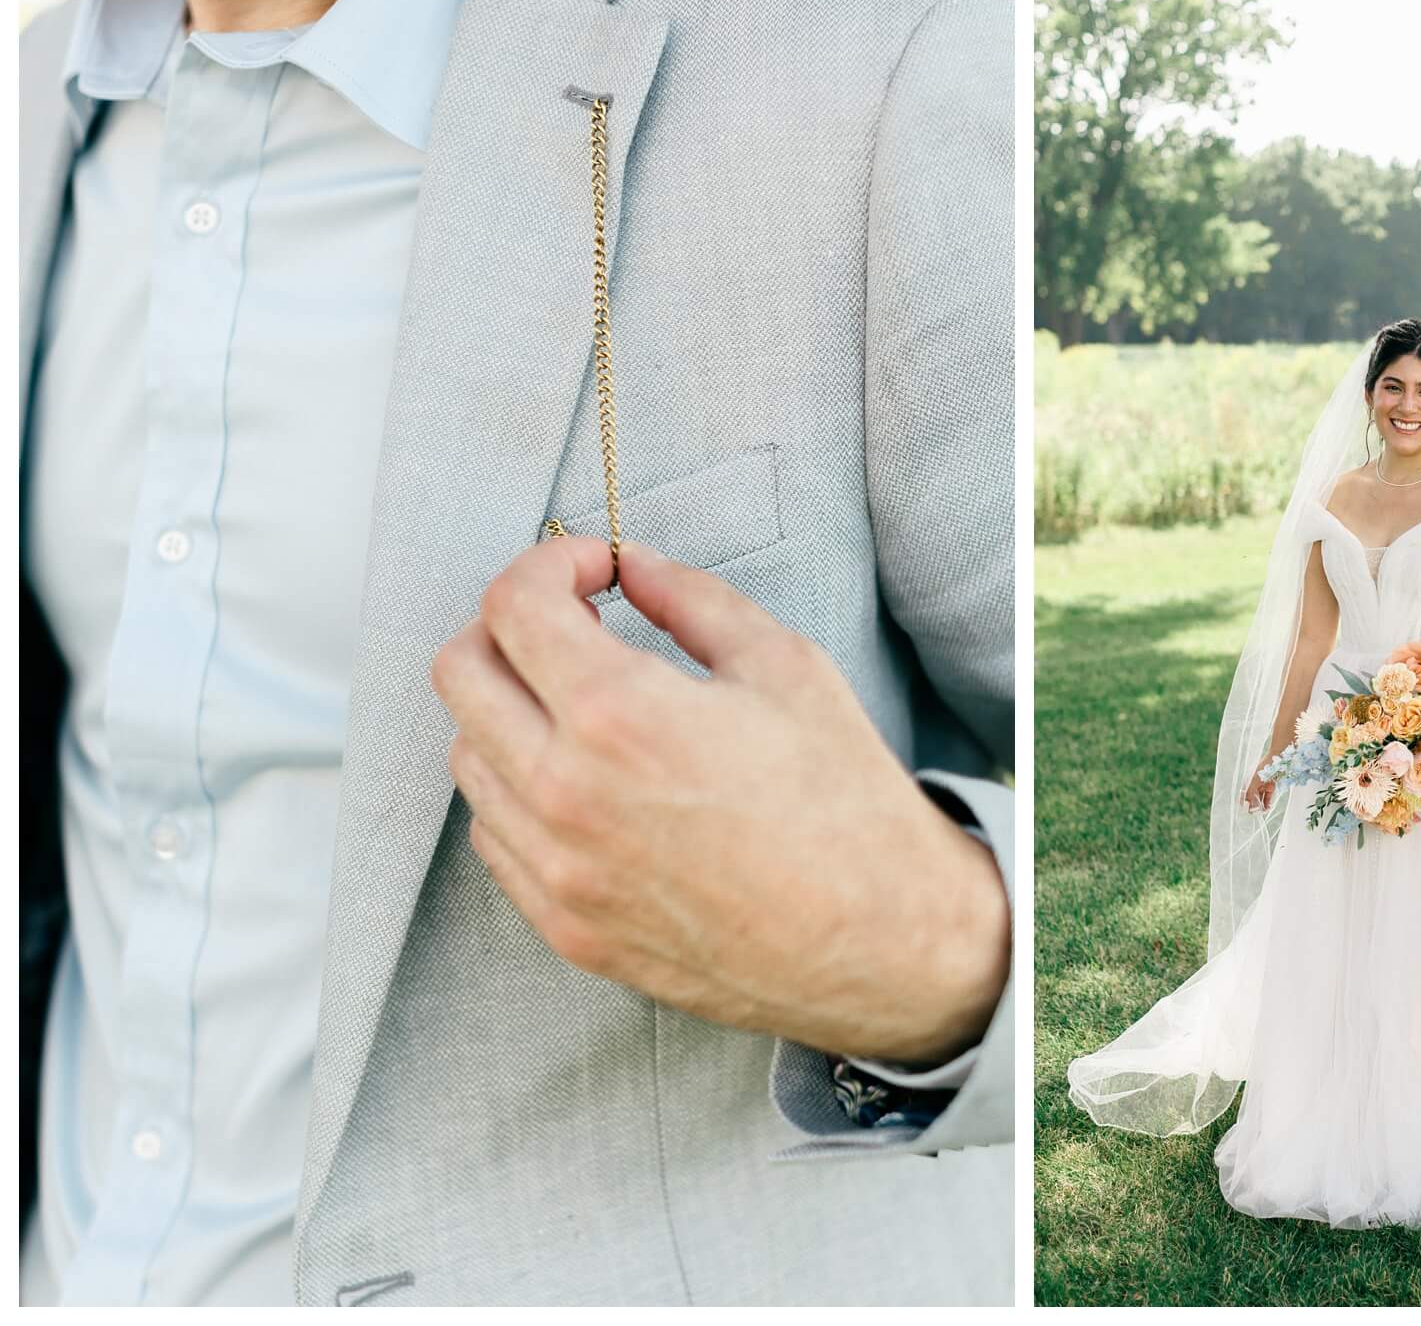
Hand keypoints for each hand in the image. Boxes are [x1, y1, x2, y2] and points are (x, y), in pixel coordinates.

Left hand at [430, 535, 1010, 1064]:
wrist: (879, 939)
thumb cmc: (846, 803)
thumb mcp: (786, 667)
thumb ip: (693, 600)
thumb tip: (636, 567)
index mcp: (619, 714)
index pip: (513, 604)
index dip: (550, 563)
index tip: (593, 570)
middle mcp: (564, 793)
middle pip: (460, 672)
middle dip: (507, 624)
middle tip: (569, 622)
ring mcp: (556, 869)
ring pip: (468, 756)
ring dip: (509, 708)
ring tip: (581, 704)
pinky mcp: (564, 926)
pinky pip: (495, 837)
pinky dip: (518, 789)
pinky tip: (584, 778)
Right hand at [1243, 767, 1276, 811]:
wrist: (1275, 761)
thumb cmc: (1262, 769)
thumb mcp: (1254, 781)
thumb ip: (1249, 792)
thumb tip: (1245, 804)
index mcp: (1247, 784)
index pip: (1243, 797)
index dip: (1245, 804)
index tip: (1249, 810)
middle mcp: (1253, 786)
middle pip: (1252, 800)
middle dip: (1254, 807)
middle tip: (1257, 812)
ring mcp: (1262, 787)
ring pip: (1260, 800)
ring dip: (1261, 807)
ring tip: (1263, 811)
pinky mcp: (1270, 788)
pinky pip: (1267, 799)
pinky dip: (1267, 804)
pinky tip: (1268, 808)